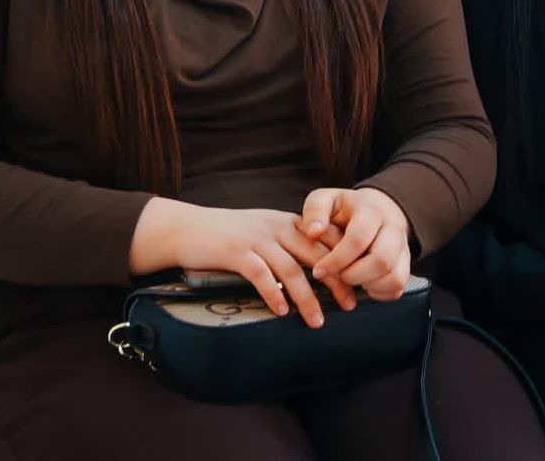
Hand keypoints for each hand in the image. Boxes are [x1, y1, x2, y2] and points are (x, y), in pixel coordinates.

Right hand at [128, 198, 352, 327]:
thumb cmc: (226, 236)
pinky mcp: (236, 252)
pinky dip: (274, 294)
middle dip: (335, 282)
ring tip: (316, 321)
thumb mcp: (262, 231)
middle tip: (349, 306)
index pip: (325, 239)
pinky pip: (261, 275)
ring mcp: (255, 238)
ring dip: (307, 298)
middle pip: (315, 255)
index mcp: (286, 222)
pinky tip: (281, 312)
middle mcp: (276, 227)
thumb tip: (315, 271)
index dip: (344, 261)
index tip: (357, 285)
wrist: (187, 228)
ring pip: (291, 269)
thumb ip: (287, 244)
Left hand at [302, 187, 412, 300]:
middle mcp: (392, 228)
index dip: (337, 259)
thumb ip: (315, 210)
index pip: (358, 239)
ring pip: (395, 276)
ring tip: (350, 279)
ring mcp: (403, 246)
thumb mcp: (326, 200)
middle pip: (382, 260)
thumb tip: (313, 232)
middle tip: (337, 276)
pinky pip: (399, 286)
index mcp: (370, 211)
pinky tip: (363, 283)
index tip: (318, 271)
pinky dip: (380, 292)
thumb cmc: (345, 208)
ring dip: (368, 285)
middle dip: (354, 276)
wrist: (378, 208)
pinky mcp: (406, 263)